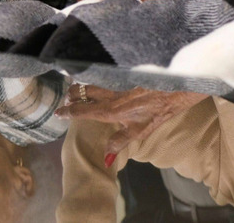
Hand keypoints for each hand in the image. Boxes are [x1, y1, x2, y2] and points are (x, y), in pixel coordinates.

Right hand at [56, 85, 206, 164]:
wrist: (175, 87)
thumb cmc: (160, 110)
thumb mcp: (141, 131)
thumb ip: (120, 141)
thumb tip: (106, 158)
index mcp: (112, 110)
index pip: (83, 110)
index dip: (68, 112)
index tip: (57, 112)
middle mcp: (111, 95)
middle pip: (84, 91)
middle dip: (72, 94)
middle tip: (65, 98)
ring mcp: (117, 84)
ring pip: (93, 83)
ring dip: (82, 87)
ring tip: (75, 90)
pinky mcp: (124, 76)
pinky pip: (104, 79)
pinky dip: (96, 82)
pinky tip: (98, 83)